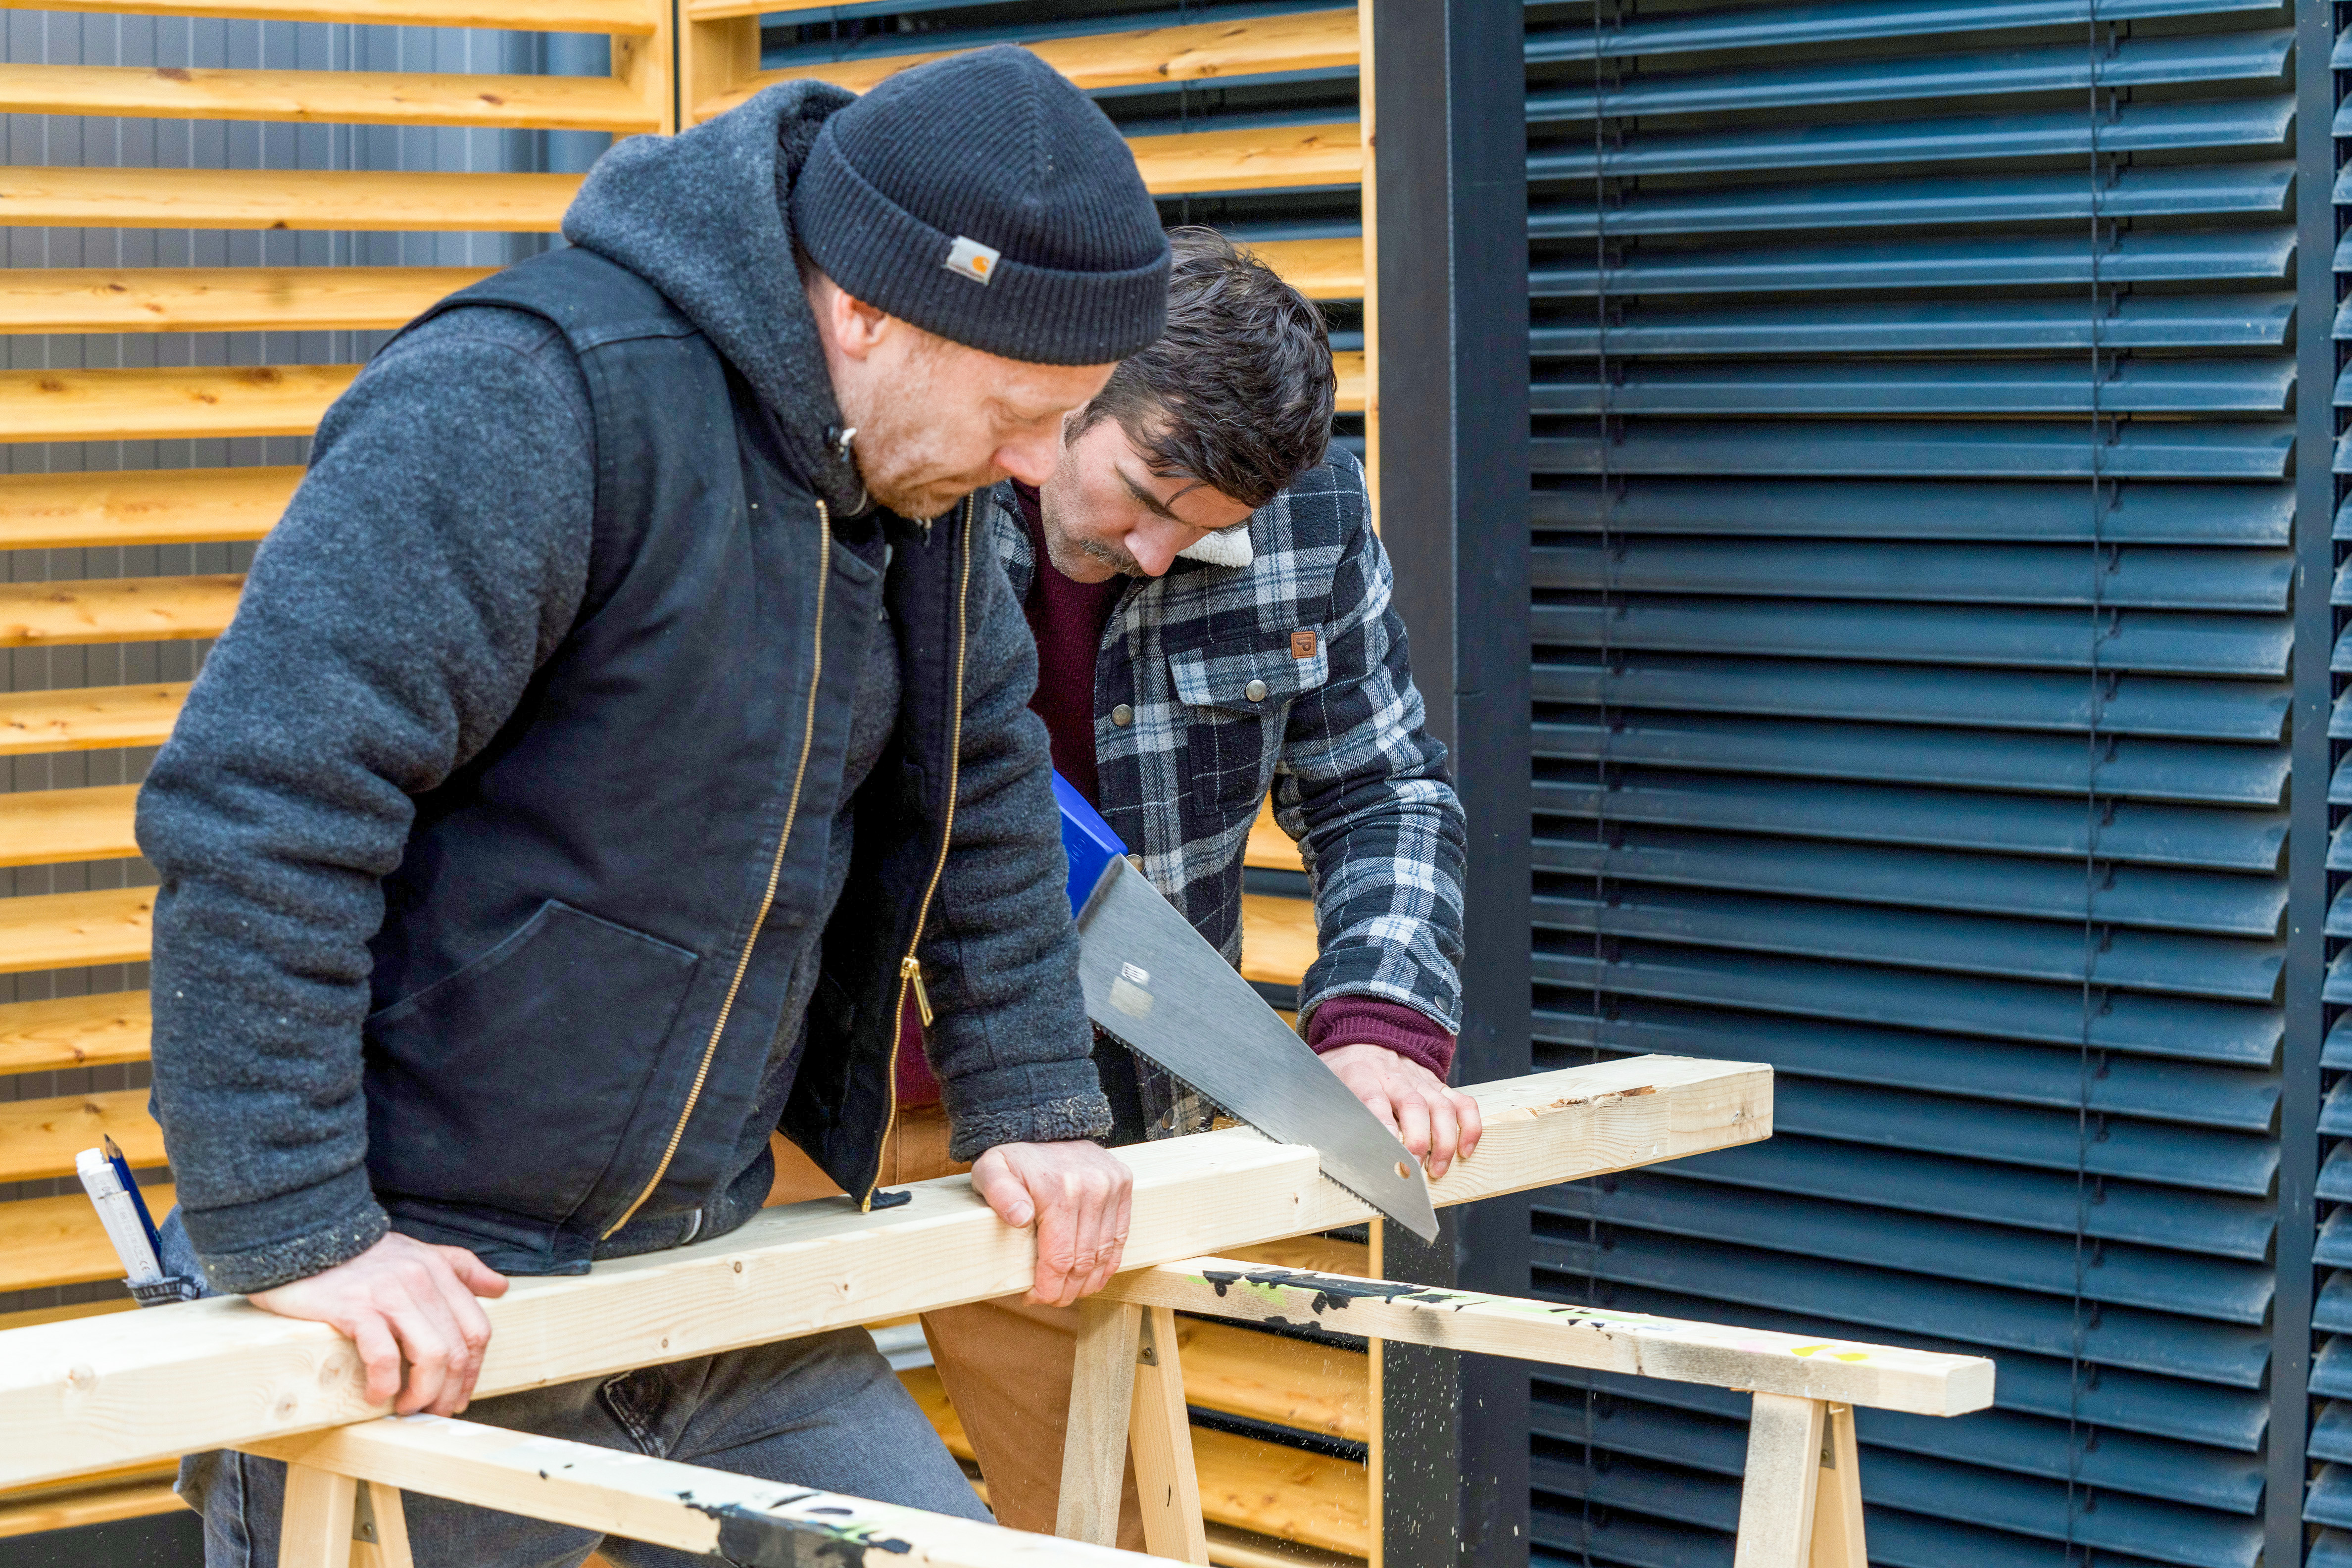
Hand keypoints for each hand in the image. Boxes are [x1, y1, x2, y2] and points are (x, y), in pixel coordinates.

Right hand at [249, 1231, 508, 1415]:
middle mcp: (421, 1281)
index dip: (473, 1371)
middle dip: (450, 1391)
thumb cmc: (361, 1256)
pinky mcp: (354, 1309)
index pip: (477, 1330)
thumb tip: (500, 1288)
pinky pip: (384, 1357)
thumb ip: (462, 1268)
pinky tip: (376, 1396)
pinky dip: (385, 1385)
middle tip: (432, 1411)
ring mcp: (389, 1295)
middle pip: (458, 1350)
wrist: (304, 1238)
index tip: (458, 1395)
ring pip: (431, 1356)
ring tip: (406, 1408)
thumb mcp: (419, 1254)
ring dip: (423, 1393)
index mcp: (440, 1271)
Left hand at [969, 1140, 1134, 1306]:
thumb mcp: (991, 1170)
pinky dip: (1109, 1262)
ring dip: (1088, 1282)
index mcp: (1058, 1190)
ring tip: (1070, 1291)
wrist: (1045, 1124)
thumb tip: (1019, 1217)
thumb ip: (999, 1193)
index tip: (1034, 1297)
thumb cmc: (1014, 1157)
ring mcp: (1112, 1186)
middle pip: (1084, 1261)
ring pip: (1104, 1253)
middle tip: (1050, 1298)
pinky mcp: (1124, 1185)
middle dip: (1066, 1289)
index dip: (1048, 1287)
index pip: (1060, 1258)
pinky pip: (1121, 1236)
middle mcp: (1092, 1188)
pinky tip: (1094, 1276)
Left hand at [1320, 1043, 1483, 1179]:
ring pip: (1441, 1106)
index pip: (1373, 1099)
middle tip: (1415, 1168)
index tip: (1390, 1149)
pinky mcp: (1439, 1085)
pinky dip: (1469, 1127)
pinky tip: (1465, 1150)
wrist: (1365, 1034)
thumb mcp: (1322, 1081)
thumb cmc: (1343, 1069)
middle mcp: (1394, 1077)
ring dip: (1444, 1141)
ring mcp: (1421, 1080)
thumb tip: (1317, 1145)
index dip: (1383, 1124)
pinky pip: (1463, 1103)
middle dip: (1418, 1140)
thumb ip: (1322, 1108)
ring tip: (1438, 1169)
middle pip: (1413, 1105)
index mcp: (1360, 1075)